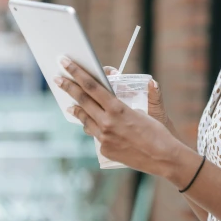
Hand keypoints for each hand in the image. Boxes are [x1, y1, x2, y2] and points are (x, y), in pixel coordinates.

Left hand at [57, 58, 183, 176]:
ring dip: (76, 109)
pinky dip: (93, 126)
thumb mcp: (142, 112)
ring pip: (84, 119)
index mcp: (117, 109)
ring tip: (69, 103)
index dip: (77, 73)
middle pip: (83, 100)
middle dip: (68, 87)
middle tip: (57, 78)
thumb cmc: (157, 131)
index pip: (92, 86)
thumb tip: (123, 94)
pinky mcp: (105, 149)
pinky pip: (95, 134)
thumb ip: (124, 104)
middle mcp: (107, 122)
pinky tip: (92, 124)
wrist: (163, 157)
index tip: (66, 63)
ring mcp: (104, 137)